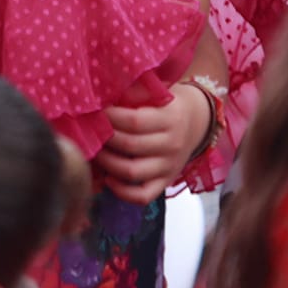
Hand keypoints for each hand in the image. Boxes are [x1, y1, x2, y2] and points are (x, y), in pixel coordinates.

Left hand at [92, 80, 210, 203]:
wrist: (197, 121)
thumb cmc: (169, 104)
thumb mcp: (158, 92)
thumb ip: (135, 93)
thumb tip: (103, 95)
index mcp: (172, 118)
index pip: (135, 121)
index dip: (111, 117)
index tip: (97, 112)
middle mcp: (172, 144)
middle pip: (130, 146)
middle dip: (105, 139)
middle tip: (91, 132)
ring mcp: (170, 166)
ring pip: (132, 171)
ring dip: (108, 163)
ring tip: (96, 152)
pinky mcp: (166, 182)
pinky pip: (142, 196)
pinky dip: (122, 192)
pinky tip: (109, 179)